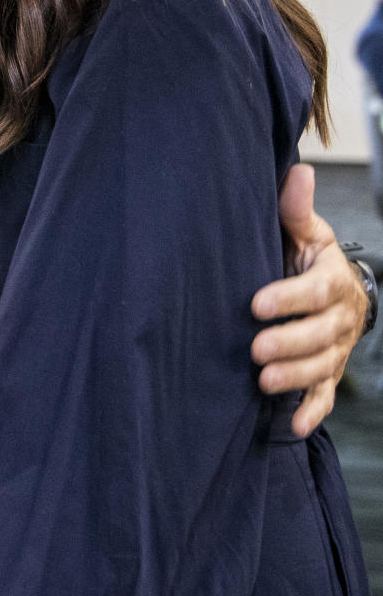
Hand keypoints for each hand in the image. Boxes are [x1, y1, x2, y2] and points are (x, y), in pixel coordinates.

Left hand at [250, 163, 367, 436]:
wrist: (336, 291)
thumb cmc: (310, 259)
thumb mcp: (307, 233)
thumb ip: (296, 210)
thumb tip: (297, 171)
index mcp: (331, 279)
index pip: (314, 291)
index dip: (289, 298)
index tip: (256, 304)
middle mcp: (339, 317)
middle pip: (320, 335)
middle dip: (289, 343)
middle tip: (256, 349)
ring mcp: (336, 348)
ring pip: (322, 366)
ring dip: (295, 377)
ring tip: (264, 382)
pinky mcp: (330, 372)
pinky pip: (326, 395)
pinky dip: (313, 410)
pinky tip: (295, 424)